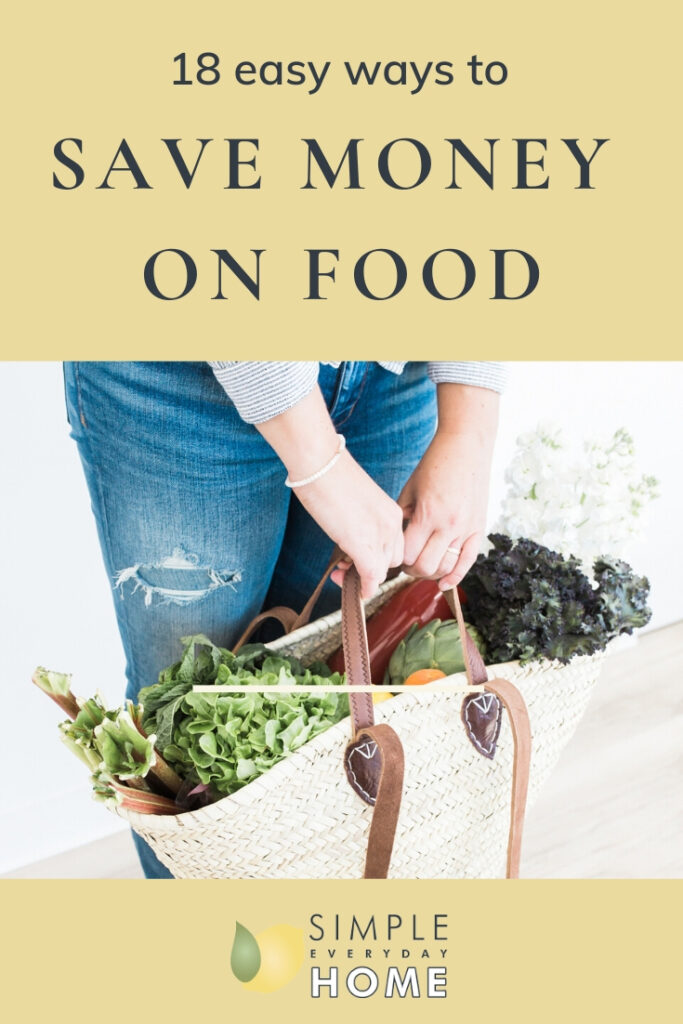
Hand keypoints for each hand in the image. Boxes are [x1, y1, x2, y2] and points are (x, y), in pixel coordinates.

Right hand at [296, 450, 404, 599]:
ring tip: (340, 572)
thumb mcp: (355, 501)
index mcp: (392, 511)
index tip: (355, 558)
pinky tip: (353, 591)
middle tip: (345, 567)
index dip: (377, 556)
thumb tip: (348, 533)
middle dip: (371, 568)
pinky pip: (371, 577)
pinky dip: (363, 588)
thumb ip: (360, 520)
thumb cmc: (330, 475)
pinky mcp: (364, 546)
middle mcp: (392, 524)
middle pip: (391, 560)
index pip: (394, 545)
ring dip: (362, 578)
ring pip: (382, 571)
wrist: (320, 463)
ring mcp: (380, 536)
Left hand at [398, 427, 493, 589]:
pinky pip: (468, 562)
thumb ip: (401, 517)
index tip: (393, 553)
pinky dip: (455, 577)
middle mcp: (449, 525)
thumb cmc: (434, 465)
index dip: (396, 557)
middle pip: (425, 566)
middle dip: (410, 569)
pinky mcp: (479, 529)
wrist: (466, 447)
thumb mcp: (410, 489)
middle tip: (405, 561)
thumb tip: (390, 542)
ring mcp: (466, 529)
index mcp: (428, 514)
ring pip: (445, 568)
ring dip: (430, 572)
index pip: (407, 554)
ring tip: (421, 563)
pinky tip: (443, 584)